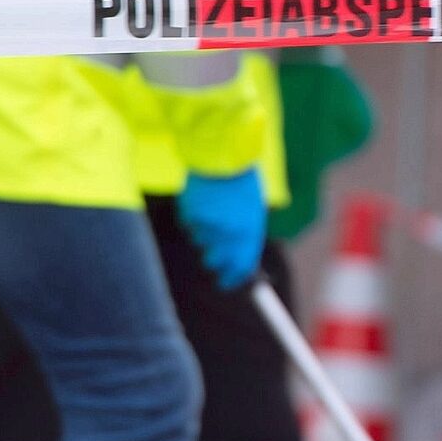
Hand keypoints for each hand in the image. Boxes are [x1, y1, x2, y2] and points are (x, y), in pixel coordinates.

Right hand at [179, 168, 266, 288]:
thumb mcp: (252, 210)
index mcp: (250, 232)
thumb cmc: (242, 182)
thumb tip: (240, 263)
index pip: (241, 267)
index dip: (232, 278)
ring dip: (203, 232)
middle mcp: (230, 234)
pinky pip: (189, 224)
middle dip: (213, 259)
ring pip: (200, 241)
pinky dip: (193, 216)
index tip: (226, 283)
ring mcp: (209, 225)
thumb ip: (246, 236)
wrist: (224, 156)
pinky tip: (202, 201)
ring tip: (213, 209)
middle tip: (212, 252)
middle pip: (214, 261)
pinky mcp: (192, 215)